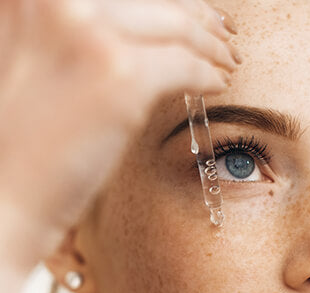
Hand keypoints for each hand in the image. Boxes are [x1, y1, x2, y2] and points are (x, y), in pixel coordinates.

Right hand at [0, 0, 239, 271]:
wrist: (6, 196)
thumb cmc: (23, 140)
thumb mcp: (39, 60)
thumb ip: (78, 33)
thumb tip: (139, 31)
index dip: (169, 1)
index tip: (197, 13)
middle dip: (198, 16)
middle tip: (223, 33)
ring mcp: (89, 32)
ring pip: (177, 27)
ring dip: (211, 45)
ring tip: (228, 60)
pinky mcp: (120, 76)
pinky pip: (185, 67)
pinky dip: (208, 75)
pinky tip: (218, 84)